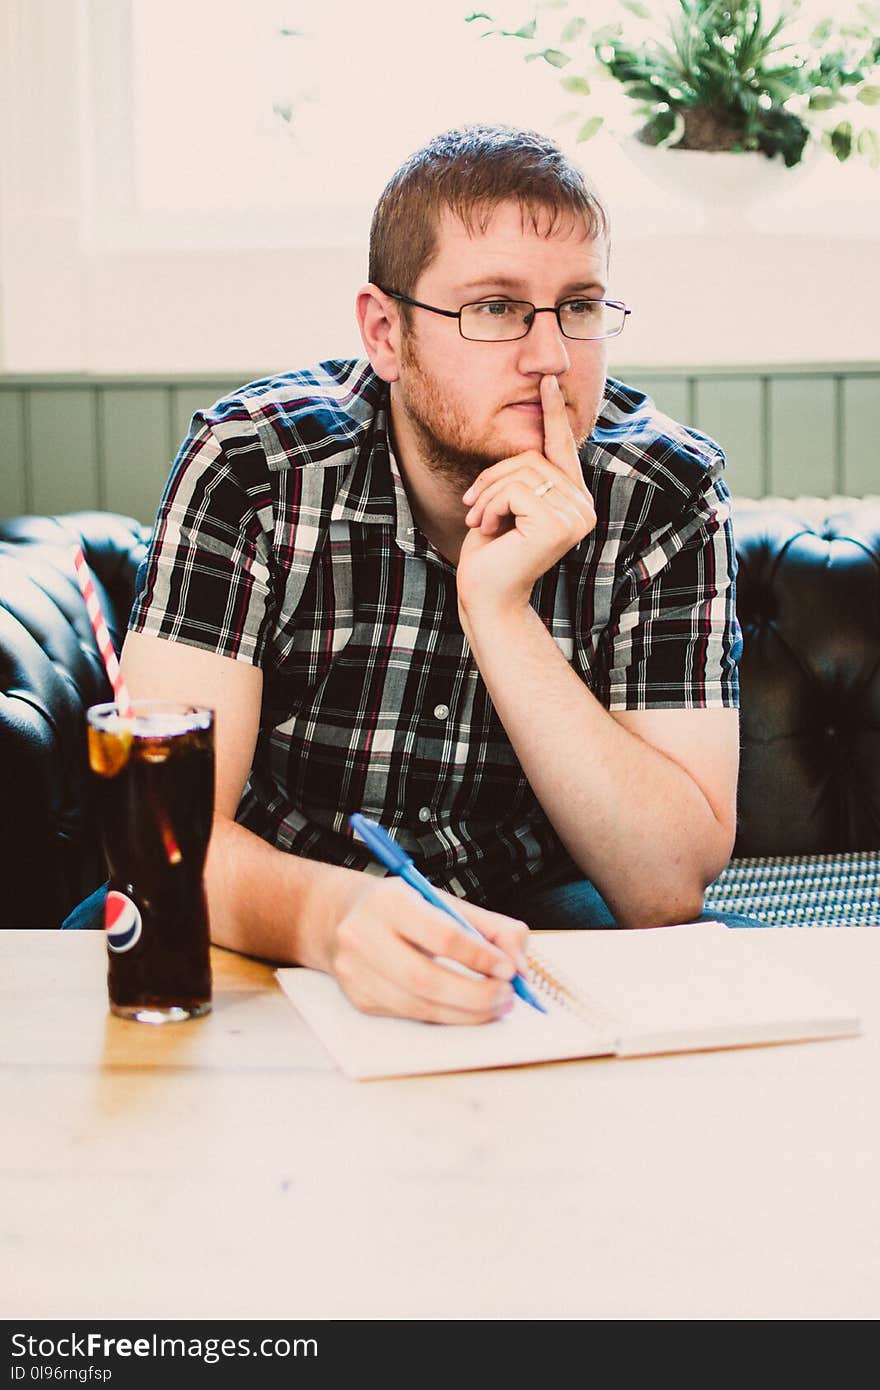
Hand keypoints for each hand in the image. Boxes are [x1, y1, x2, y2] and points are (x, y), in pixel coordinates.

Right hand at [329, 876, 529, 1023]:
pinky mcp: (359, 999)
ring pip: (419, 1006)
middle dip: (476, 995)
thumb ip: (491, 927)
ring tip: (494, 1006)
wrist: (341, 916)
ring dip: (466, 1013)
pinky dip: (445, 1017)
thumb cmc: (403, 908)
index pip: (441, 936)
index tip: (509, 969)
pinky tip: (464, 1009)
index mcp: (390, 901)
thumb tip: (520, 966)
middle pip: (426, 979)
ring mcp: (356, 972)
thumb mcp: (444, 900)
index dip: (480, 957)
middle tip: (507, 997)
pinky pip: (410, 1016)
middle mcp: (364, 936)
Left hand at [456, 374, 595, 626]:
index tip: (548, 380)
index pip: (563, 448)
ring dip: (489, 494)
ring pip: (522, 471)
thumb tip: (526, 440)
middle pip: (532, 457)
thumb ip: (521, 476)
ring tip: (481, 522)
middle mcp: (583, 506)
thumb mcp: (506, 504)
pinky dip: (492, 506)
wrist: (485, 595)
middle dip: (493, 478)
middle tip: (474, 509)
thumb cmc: (491, 553)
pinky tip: (490, 530)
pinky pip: (515, 489)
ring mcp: (575, 516)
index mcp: (573, 500)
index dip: (554, 413)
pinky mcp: (558, 524)